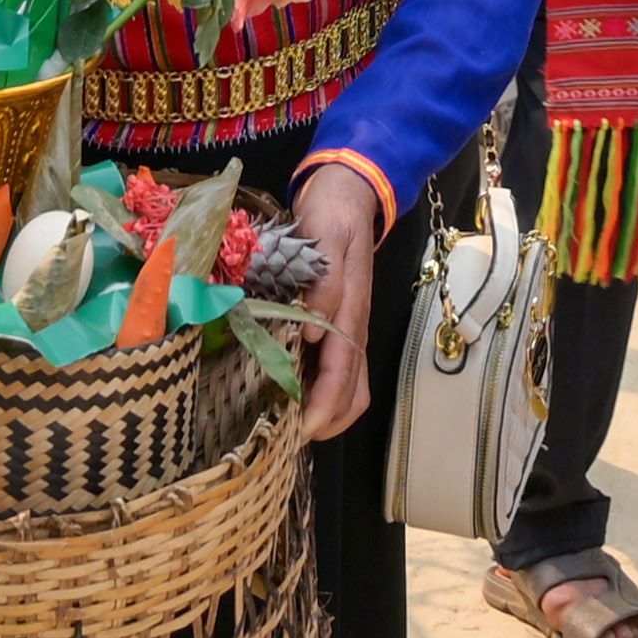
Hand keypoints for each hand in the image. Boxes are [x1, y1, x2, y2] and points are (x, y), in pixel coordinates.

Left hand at [289, 164, 385, 441]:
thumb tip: (315, 332)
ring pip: (348, 389)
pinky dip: (317, 394)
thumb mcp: (326, 238)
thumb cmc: (332, 218)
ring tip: (287, 427)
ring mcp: (346, 330)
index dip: (321, 408)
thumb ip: (325, 282)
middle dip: (324, 423)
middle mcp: (352, 330)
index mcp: (351, 315)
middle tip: (286, 440)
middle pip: (352, 395)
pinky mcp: (335, 327)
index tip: (297, 432)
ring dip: (323, 414)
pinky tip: (289, 395)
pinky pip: (335, 374)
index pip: (343, 377)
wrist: (346, 197)